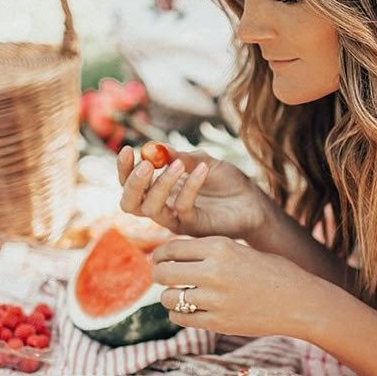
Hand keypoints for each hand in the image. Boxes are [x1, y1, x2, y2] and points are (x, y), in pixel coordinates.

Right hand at [117, 146, 267, 239]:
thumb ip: (180, 156)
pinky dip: (190, 186)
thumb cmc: (227, 182)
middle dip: (133, 183)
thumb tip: (154, 148)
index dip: (124, 169)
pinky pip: (182, 208)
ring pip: (151, 210)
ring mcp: (175, 220)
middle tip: (145, 165)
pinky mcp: (193, 227)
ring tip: (179, 164)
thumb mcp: (203, 161)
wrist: (253, 201)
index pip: (130, 184)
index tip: (127, 150)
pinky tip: (205, 169)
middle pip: (130, 203)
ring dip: (160, 184)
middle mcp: (162, 207)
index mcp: (159, 189)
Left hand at [152, 235, 308, 337]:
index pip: (171, 248)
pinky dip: (179, 314)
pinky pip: (181, 318)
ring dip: (169, 297)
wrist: (299, 301)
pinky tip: (187, 310)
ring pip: (168, 298)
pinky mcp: (219, 322)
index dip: (160, 254)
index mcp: (219, 247)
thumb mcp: (239, 249)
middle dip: (159, 274)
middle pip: (164, 272)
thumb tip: (172, 254)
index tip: (159, 259)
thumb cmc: (272, 272)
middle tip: (162, 277)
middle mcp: (214, 271)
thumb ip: (208, 251)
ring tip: (177, 296)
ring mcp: (215, 299)